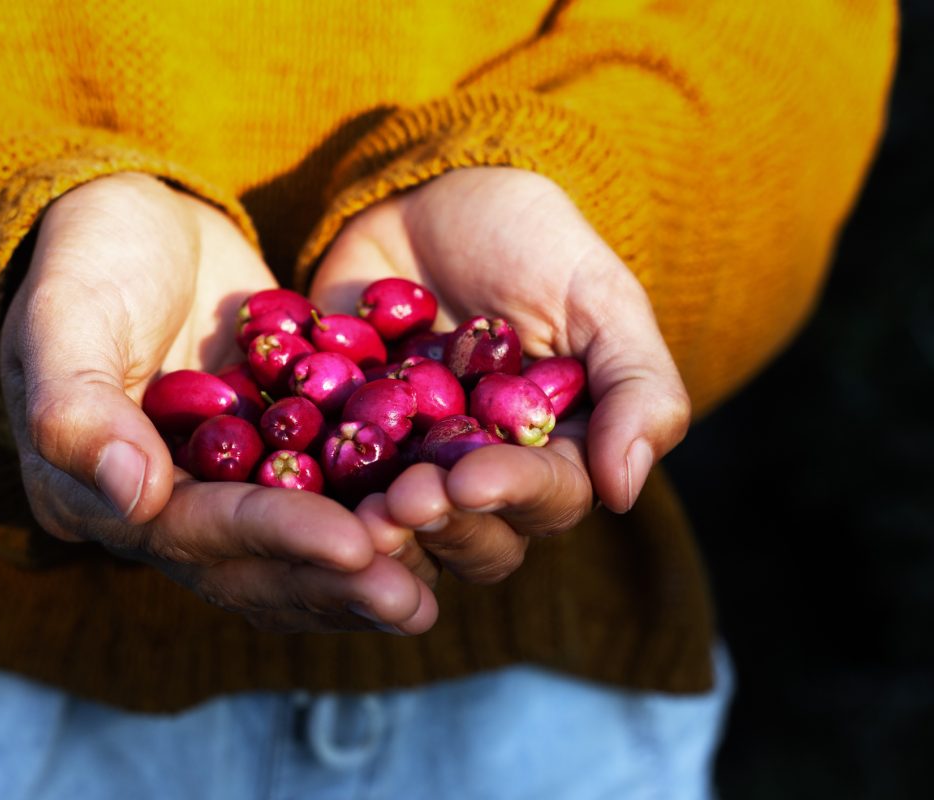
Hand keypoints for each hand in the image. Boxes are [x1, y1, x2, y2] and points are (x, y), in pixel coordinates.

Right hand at [0, 173, 435, 633]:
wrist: (138, 223)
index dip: (275, 538)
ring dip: (360, 575)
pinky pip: (325, 506)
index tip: (353, 544)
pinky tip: (440, 528)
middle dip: (330, 583)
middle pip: (250, 569)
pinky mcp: (270, 463)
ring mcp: (219, 492)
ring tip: (430, 591)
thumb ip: (78, 405)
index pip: (193, 531)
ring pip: (292, 557)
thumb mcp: (67, 314)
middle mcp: (159, 514)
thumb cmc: (88, 256)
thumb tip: (133, 501)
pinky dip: (375, 522)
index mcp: (93, 494)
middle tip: (411, 599)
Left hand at [309, 167, 689, 582]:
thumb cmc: (530, 242)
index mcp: (556, 452)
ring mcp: (411, 466)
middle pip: (475, 538)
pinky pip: (330, 489)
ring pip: (405, 533)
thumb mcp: (598, 297)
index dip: (511, 495)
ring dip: (383, 530)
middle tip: (403, 499)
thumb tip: (623, 493)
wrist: (430, 196)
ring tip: (359, 509)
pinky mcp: (344, 445)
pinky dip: (318, 496)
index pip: (547, 498)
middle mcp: (485, 475)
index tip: (470, 478)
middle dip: (442, 523)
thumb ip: (635, 388)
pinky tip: (298, 491)